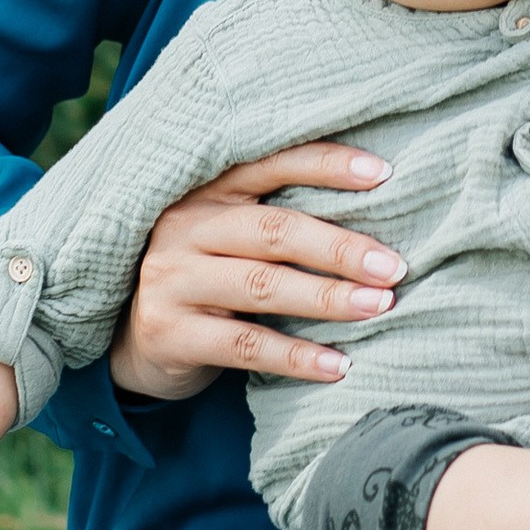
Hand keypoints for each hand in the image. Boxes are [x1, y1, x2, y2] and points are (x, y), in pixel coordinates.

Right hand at [108, 143, 406, 402]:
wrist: (134, 336)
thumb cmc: (208, 275)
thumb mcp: (230, 234)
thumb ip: (279, 216)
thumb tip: (379, 212)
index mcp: (206, 191)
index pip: (270, 164)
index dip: (327, 165)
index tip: (385, 174)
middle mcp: (184, 227)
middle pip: (274, 230)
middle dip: (340, 248)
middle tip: (395, 266)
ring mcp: (172, 279)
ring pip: (262, 286)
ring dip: (327, 298)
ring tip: (381, 306)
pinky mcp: (169, 333)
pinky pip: (245, 346)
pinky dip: (297, 356)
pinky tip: (340, 365)